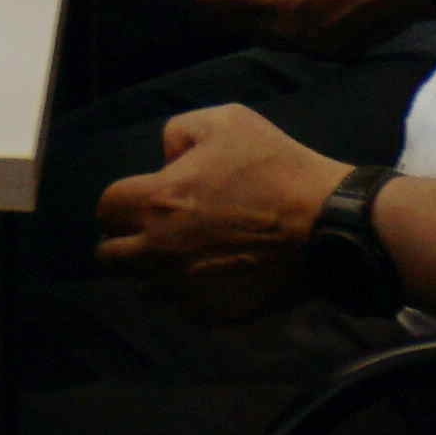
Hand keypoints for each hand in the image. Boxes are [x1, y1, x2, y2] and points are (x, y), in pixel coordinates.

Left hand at [95, 102, 346, 311]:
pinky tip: (205, 280)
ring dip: (152, 274)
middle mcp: (162, 249)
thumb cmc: (277, 168)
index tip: (140, 201)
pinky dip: (186, 298)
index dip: (119, 204)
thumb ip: (179, 133)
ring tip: (178, 258)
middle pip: (110, 258)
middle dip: (120, 243)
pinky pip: (182, 312)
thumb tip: (166, 161)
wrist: (329, 226)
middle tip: (147, 233)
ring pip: (144, 289)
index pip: (105, 209)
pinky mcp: (219, 313)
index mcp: (158, 201)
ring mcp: (189, 287)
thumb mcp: (224, 121)